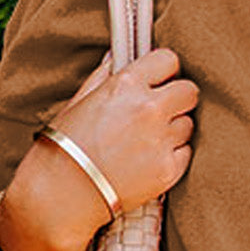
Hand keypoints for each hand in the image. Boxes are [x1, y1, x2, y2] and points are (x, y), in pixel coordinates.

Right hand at [47, 45, 199, 221]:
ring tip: (146, 140)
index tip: (158, 80)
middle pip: (189, 91)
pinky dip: (172, 155)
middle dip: (177, 98)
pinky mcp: (169, 170)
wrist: (60, 193)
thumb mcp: (80, 101)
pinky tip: (148, 160)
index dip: (163, 70)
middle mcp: (149, 109)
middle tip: (160, 110)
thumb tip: (118, 57)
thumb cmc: (63, 146)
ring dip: (173, 128)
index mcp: (126, 85)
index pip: (168, 60)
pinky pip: (185, 152)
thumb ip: (105, 76)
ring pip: (188, 124)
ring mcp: (161, 141)